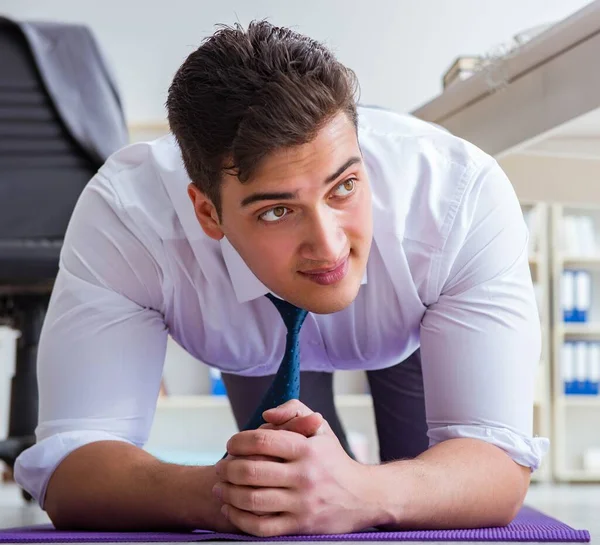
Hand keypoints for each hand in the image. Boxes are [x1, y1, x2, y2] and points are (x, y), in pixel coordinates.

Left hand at [220, 400, 325, 517]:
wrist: (362, 496)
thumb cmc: (333, 459)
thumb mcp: (320, 427)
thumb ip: (293, 410)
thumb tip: (266, 415)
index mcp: (306, 449)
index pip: (262, 440)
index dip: (239, 441)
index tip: (231, 445)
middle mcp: (304, 476)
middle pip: (252, 471)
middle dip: (227, 468)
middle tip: (219, 467)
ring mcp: (301, 503)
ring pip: (252, 500)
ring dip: (228, 493)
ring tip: (220, 487)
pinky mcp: (299, 526)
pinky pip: (261, 527)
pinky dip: (239, 519)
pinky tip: (230, 509)